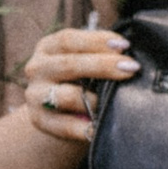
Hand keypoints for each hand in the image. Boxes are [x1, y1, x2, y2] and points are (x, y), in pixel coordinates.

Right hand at [19, 27, 135, 144]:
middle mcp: (37, 69)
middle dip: (103, 65)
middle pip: (68, 65)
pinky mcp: (40, 120)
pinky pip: (66, 126)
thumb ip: (101, 55)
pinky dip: (85, 128)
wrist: (62, 112)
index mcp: (48, 47)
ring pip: (66, 96)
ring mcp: (35, 95)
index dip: (97, 40)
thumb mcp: (86, 60)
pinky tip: (101, 127)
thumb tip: (130, 58)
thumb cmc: (82, 78)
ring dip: (95, 99)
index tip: (125, 45)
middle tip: (132, 68)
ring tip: (116, 102)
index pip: (68, 40)